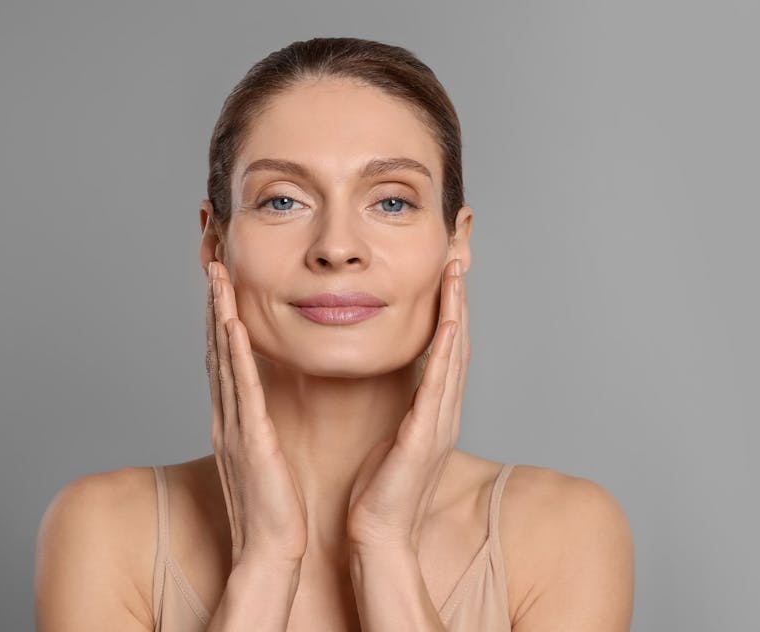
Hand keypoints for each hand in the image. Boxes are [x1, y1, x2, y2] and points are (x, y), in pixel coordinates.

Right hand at [206, 261, 308, 566]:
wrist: (269, 550)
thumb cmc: (273, 507)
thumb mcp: (264, 457)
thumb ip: (259, 427)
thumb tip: (263, 409)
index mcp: (233, 420)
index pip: (224, 358)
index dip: (219, 316)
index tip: (222, 282)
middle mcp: (226, 416)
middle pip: (216, 348)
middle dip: (214, 303)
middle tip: (211, 262)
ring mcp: (233, 426)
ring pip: (223, 358)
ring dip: (218, 314)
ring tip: (217, 276)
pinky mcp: (249, 439)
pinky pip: (242, 388)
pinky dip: (234, 353)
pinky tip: (232, 323)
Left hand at [345, 258, 469, 554]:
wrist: (378, 535)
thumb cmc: (380, 490)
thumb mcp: (392, 439)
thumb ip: (400, 410)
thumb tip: (395, 385)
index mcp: (433, 411)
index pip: (445, 349)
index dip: (448, 309)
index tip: (444, 273)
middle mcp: (443, 411)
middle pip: (458, 343)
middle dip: (458, 299)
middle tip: (458, 258)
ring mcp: (439, 422)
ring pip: (455, 355)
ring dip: (457, 311)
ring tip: (457, 273)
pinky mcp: (426, 436)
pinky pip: (439, 384)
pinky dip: (447, 350)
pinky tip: (450, 321)